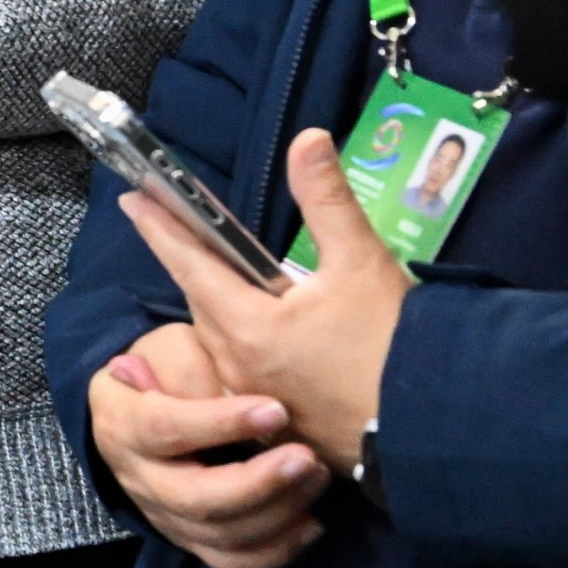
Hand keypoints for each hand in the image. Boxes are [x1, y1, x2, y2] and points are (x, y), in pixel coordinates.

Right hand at [86, 319, 330, 567]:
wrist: (145, 409)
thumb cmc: (166, 371)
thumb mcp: (171, 348)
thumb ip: (193, 365)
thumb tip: (230, 395)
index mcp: (123, 423)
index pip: (165, 429)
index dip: (220, 424)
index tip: (276, 410)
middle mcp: (138, 478)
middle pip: (194, 499)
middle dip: (258, 483)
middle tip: (307, 457)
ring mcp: (164, 516)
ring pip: (220, 535)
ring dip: (278, 511)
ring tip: (317, 475)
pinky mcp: (191, 540)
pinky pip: (233, 562)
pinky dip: (277, 550)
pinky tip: (311, 522)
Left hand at [126, 128, 403, 475]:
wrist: (435, 427)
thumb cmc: (395, 346)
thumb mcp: (361, 262)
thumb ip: (328, 200)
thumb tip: (308, 140)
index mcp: (246, 326)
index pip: (189, 263)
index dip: (160, 227)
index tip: (132, 200)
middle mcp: (237, 366)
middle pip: (203, 301)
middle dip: (195, 264)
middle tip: (186, 230)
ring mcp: (254, 399)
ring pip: (223, 338)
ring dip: (223, 305)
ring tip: (234, 279)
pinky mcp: (277, 422)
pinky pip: (244, 371)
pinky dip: (247, 343)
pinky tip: (271, 334)